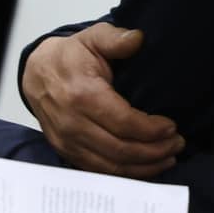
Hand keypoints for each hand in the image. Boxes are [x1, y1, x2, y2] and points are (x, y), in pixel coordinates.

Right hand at [22, 23, 182, 177]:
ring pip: (111, 166)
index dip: (151, 129)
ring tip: (168, 157)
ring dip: (144, 167)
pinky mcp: (67, 152)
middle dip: (154, 151)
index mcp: (82, 95)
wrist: (36, 74)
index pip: (123, 122)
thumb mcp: (92, 38)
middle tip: (177, 143)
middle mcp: (73, 123)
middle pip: (121, 149)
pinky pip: (99, 172)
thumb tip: (138, 38)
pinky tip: (145, 167)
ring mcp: (68, 141)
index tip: (172, 126)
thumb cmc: (69, 57)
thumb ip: (115, 38)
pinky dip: (125, 174)